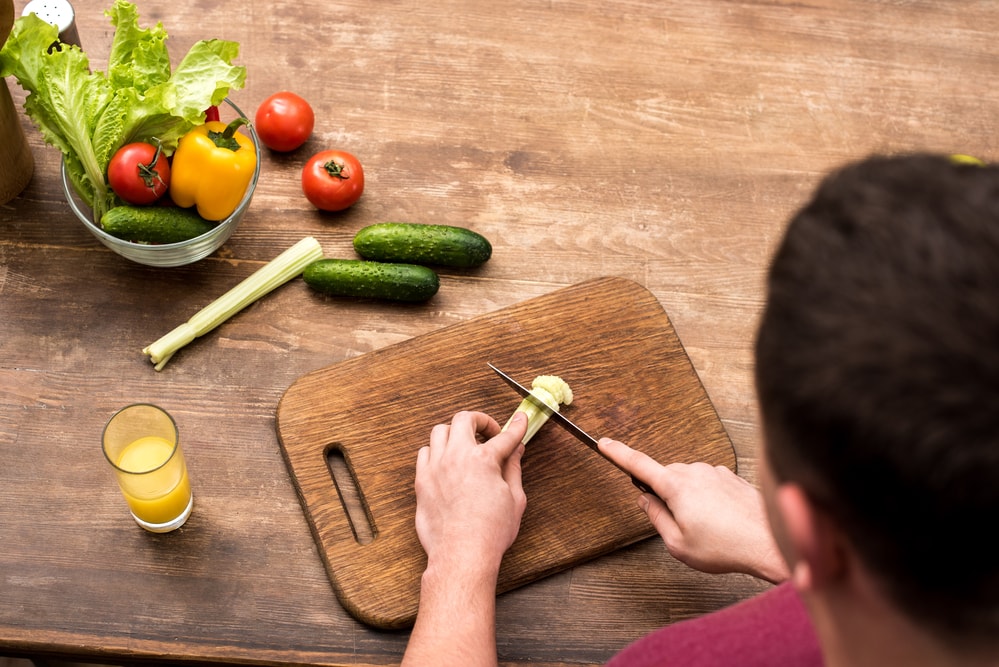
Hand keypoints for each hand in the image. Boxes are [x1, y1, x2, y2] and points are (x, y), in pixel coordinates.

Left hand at [403, 411, 528, 666]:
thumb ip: (513, 469)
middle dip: (480, 421)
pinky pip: (424, 453)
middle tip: (489, 433)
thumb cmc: (490, 532)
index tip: (520, 420)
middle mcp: (456, 457)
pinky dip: (436, 452)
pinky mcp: (421, 481)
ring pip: (440, 431)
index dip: (516, 426)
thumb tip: (515, 452)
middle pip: (464, 419)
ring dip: (455, 434)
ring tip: (466, 446)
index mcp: (484, 460)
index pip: (505, 436)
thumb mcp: (514, 499)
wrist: (461, 555)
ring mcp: (435, 467)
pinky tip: (446, 463)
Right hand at [599, 438, 788, 583]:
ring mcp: (714, 472)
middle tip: (681, 526)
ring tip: (709, 528)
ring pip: (688, 481)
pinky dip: (709, 499)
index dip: (618, 453)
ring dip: (689, 500)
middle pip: (665, 478)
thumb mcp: (678, 544)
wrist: (769, 542)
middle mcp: (694, 471)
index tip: (603, 444)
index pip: (638, 464)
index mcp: (676, 486)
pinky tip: (722, 520)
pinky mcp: (730, 476)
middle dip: (666, 497)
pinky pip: (708, 484)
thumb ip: (656, 518)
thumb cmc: (726, 547)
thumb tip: (645, 500)